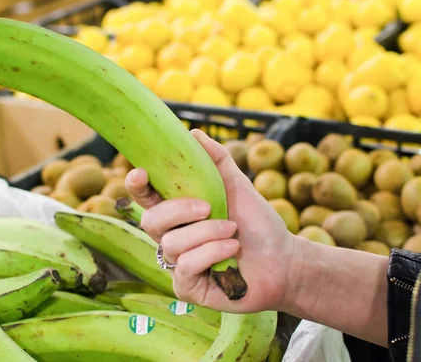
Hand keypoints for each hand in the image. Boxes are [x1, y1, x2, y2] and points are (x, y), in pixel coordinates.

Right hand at [125, 129, 297, 312]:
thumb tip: (193, 133)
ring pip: (171, 244)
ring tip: (232, 232)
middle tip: (209, 207)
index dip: (137, 185)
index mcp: (179, 211)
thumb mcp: (239, 186)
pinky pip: (185, 268)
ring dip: (207, 233)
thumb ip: (217, 160)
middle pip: (150, 221)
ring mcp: (178, 264)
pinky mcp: (187, 288)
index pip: (147, 198)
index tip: (142, 172)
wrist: (283, 260)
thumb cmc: (258, 224)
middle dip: (179, 210)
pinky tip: (232, 251)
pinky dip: (211, 253)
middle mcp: (173, 237)